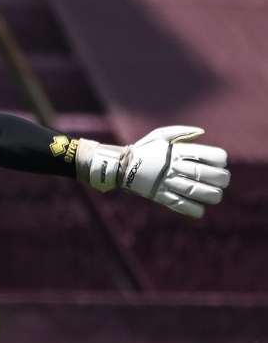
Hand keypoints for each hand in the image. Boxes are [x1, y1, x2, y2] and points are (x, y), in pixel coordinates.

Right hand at [85, 126, 229, 217]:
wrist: (120, 166)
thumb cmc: (144, 150)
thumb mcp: (160, 135)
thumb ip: (182, 132)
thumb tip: (202, 133)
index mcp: (177, 151)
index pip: (211, 156)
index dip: (220, 160)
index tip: (219, 163)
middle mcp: (174, 166)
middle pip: (209, 175)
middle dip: (221, 180)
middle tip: (221, 182)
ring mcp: (166, 182)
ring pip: (198, 191)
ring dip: (212, 195)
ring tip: (215, 196)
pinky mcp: (159, 196)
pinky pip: (180, 205)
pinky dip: (194, 210)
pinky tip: (200, 209)